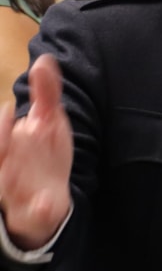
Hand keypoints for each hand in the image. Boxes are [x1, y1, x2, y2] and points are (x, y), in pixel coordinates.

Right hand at [0, 55, 72, 249]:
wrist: (45, 199)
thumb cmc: (42, 154)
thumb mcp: (48, 122)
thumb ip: (46, 93)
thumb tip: (45, 60)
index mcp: (8, 143)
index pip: (0, 132)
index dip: (1, 125)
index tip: (8, 111)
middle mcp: (6, 166)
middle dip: (1, 142)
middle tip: (8, 135)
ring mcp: (19, 189)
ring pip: (7, 184)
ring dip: (13, 175)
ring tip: (17, 167)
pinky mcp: (35, 209)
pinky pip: (36, 210)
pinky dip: (41, 206)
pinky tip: (47, 202)